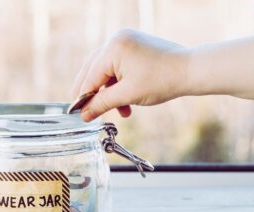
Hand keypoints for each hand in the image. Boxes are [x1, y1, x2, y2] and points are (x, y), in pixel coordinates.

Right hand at [72, 29, 188, 121]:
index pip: (90, 77)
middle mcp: (115, 40)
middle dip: (93, 94)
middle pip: (93, 71)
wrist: (190, 71)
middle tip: (87, 112)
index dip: (83, 98)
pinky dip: (118, 83)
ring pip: (105, 71)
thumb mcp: (127, 95)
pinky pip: (116, 66)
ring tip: (118, 111)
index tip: (78, 114)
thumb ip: (101, 104)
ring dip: (108, 92)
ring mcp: (124, 41)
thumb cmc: (162, 80)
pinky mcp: (132, 46)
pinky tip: (125, 101)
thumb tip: (84, 115)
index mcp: (112, 49)